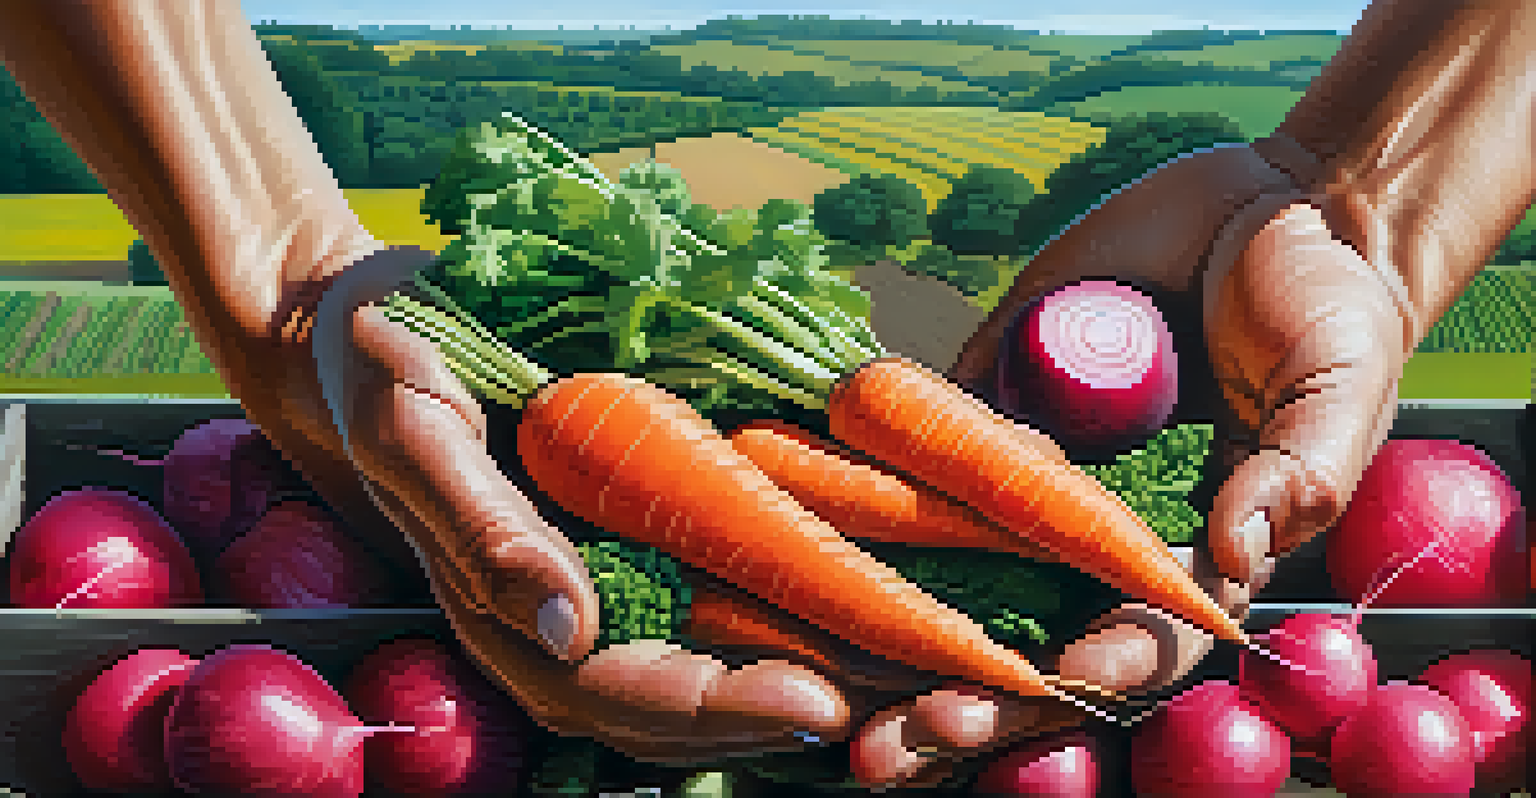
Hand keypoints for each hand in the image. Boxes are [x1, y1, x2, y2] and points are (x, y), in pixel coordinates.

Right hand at [293, 246, 859, 761]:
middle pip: (682, 700)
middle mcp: (562, 612)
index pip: (617, 691)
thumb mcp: (413, 431)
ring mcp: (601, 574)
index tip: (816, 700)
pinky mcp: (630, 530)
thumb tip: (568, 626)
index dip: (716, 707)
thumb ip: (481, 532)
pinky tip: (858, 588)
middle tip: (900, 696)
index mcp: (503, 609)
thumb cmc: (384, 368)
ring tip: (907, 668)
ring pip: (709, 658)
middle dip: (787, 708)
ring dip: (804, 668)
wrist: (373, 323)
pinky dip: (785, 602)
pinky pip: (714, 589)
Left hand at [850, 137, 1400, 786]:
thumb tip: (1235, 548)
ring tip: (830, 681)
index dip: (1097, 673)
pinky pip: (938, 438)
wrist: (1270, 209)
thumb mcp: (1337, 390)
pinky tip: (825, 505)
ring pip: (959, 558)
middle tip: (903, 742)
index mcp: (1185, 553)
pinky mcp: (998, 389)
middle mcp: (1096, 526)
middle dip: (970, 697)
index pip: (1134, 640)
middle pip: (1026, 633)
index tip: (1060, 681)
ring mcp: (1041, 462)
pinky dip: (886, 472)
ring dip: (897, 623)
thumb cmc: (1326, 314)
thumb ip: (1300, 472)